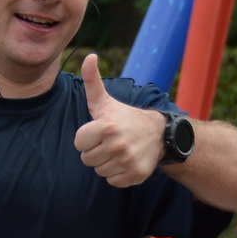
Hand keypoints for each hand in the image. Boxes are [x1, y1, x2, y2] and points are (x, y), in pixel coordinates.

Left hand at [74, 54, 168, 187]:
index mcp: (106, 127)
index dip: (86, 138)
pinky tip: (126, 160)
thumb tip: (88, 56)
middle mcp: (118, 144)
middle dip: (95, 151)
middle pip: (87, 159)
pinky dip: (117, 174)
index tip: (99, 131)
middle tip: (110, 141)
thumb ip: (91, 81)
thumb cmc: (123, 117)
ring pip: (99, 171)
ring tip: (118, 149)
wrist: (158, 133)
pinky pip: (112, 181)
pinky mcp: (135, 174)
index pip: (78, 143)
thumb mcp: (105, 101)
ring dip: (106, 163)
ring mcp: (128, 160)